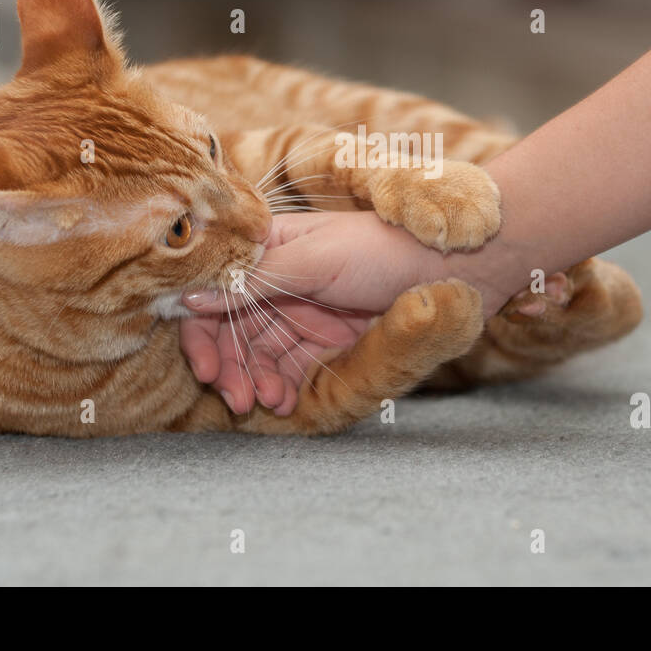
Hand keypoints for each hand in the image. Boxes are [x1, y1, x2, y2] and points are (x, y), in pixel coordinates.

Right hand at [179, 210, 501, 415]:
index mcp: (271, 247)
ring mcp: (304, 312)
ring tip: (263, 402)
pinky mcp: (328, 341)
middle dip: (228, 364)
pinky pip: (291, 368)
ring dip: (254, 380)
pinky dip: (281, 386)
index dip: (202, 328)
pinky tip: (283, 401)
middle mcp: (280, 280)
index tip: (204, 366)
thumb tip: (190, 298)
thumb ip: (255, 281)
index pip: (216, 290)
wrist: (459, 267)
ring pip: (259, 353)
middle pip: (232, 328)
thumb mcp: (317, 259)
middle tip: (233, 397)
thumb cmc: (387, 248)